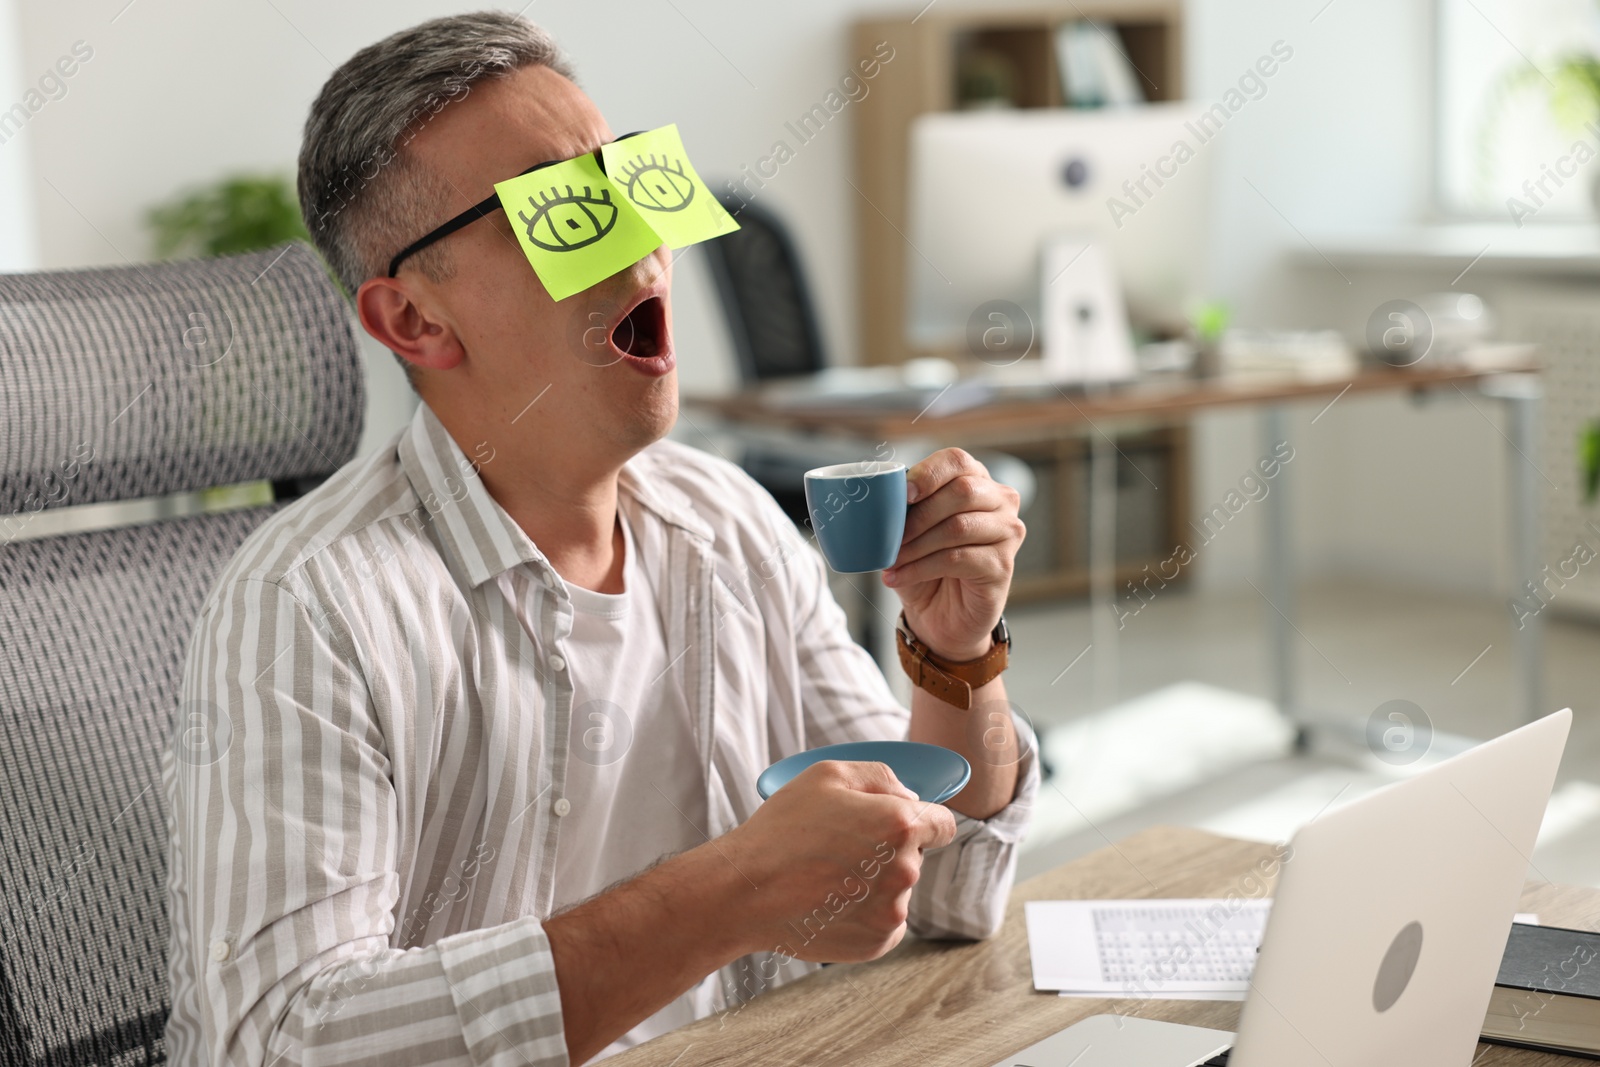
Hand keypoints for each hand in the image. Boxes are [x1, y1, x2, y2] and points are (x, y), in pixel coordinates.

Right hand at [720, 761, 956, 962]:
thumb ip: (882, 777)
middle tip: (841, 848)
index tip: (900, 825)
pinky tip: (830, 902)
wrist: (745, 892)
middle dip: (887, 849)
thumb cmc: (781, 830)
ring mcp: (892, 911)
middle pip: (915, 856)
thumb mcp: (828, 775)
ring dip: (874, 883)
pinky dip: (864, 913)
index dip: (922, 819)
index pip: (943, 824)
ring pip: (896, 889)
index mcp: (900, 824)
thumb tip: (910, 796)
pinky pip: (884, 921)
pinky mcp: (877, 943)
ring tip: (827, 877)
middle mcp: (905, 870)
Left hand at [884, 448, 1024, 660]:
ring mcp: (1007, 533)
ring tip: (891, 561)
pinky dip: (921, 567)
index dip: (928, 473)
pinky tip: (900, 576)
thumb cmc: (927, 564)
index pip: (957, 461)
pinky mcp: (1003, 565)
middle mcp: (1000, 501)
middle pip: (962, 491)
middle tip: (890, 538)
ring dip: (916, 546)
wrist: (943, 615)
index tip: (903, 493)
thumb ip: (904, 508)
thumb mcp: (911, 531)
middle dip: (919, 516)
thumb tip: (880, 494)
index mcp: (976, 480)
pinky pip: (958, 558)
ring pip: (958, 527)